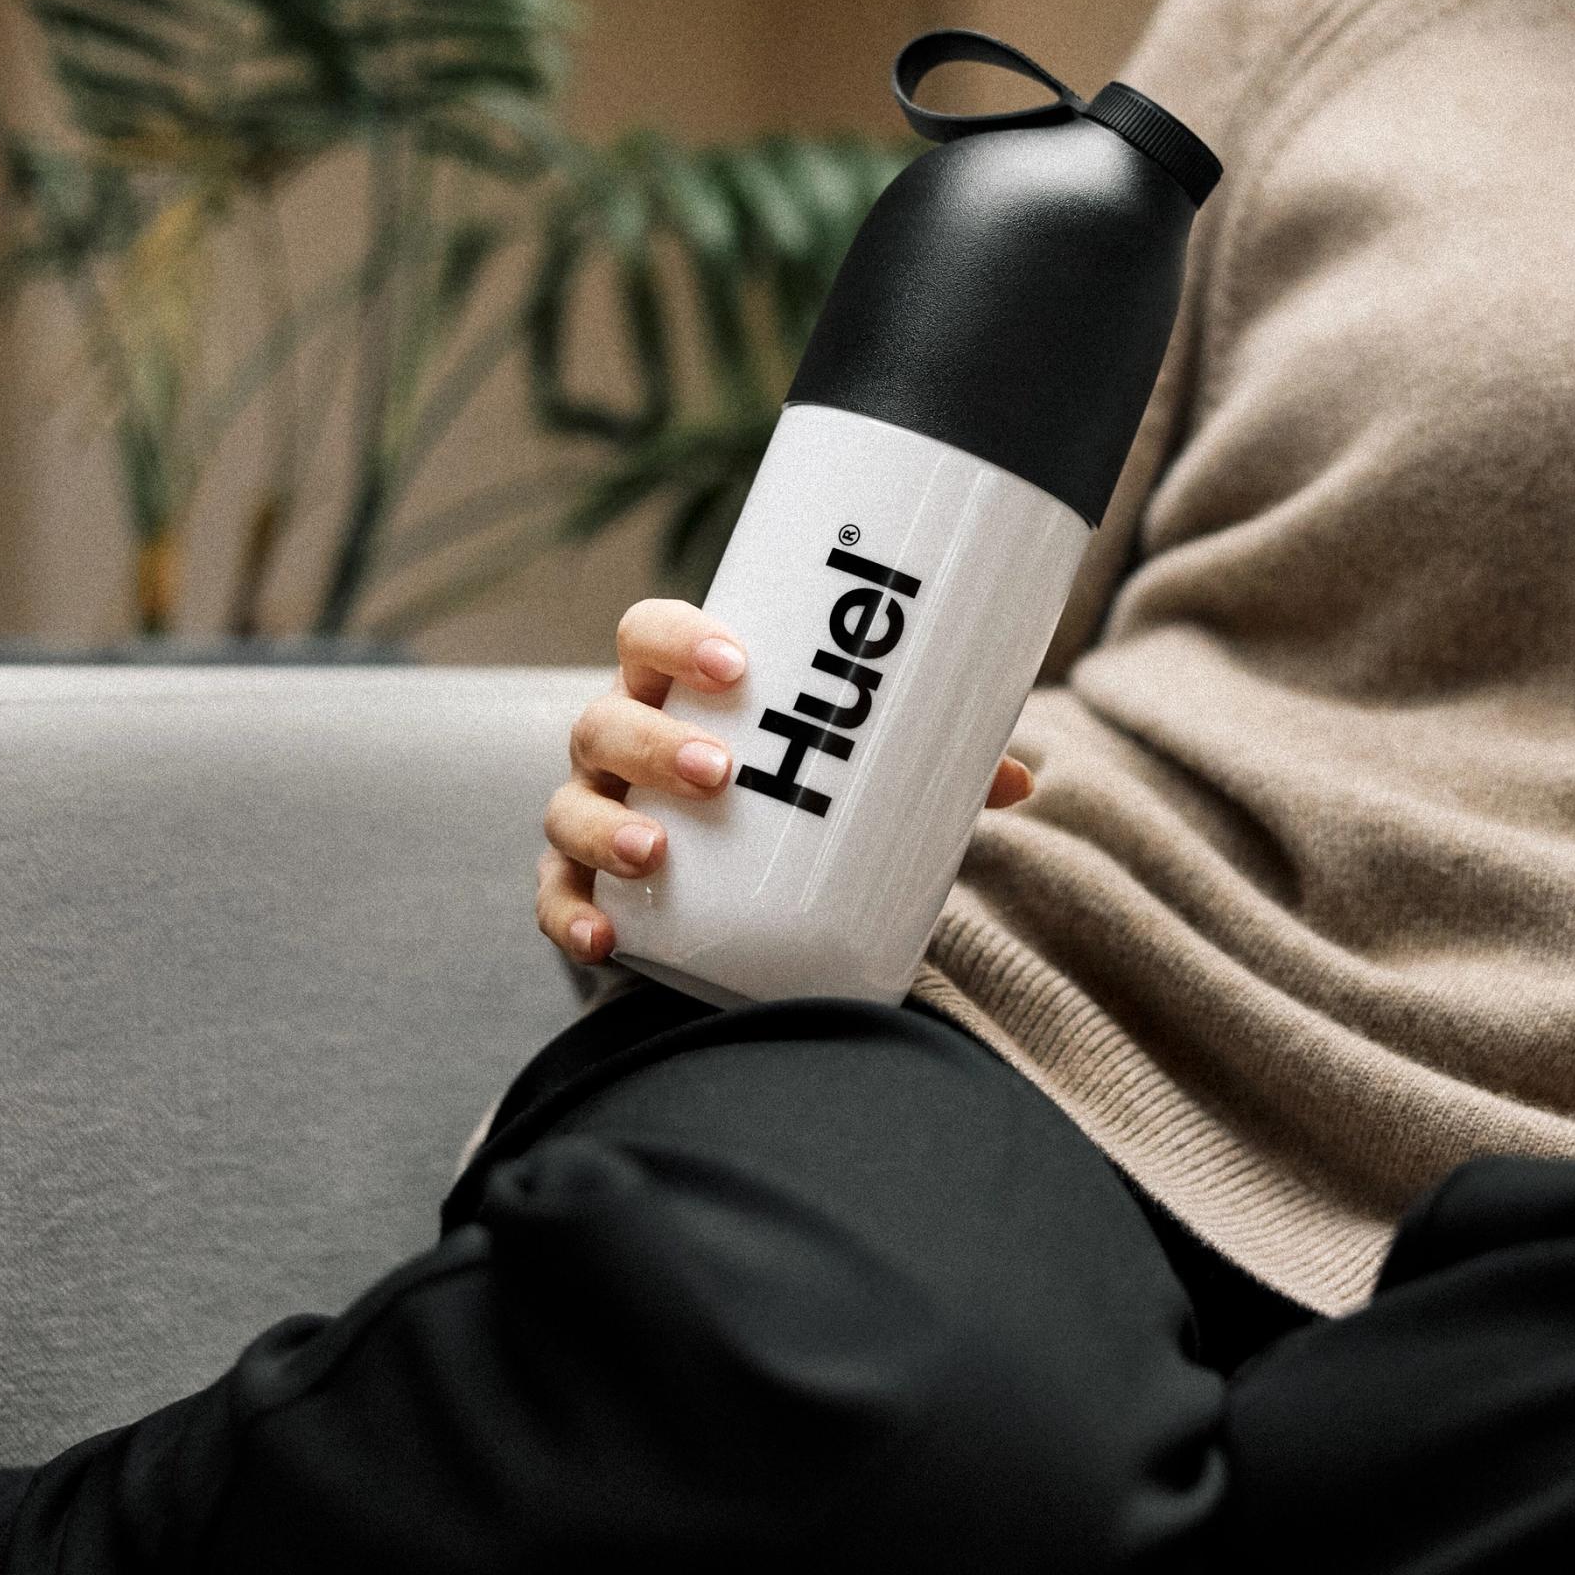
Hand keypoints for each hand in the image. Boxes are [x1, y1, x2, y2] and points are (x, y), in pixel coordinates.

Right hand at [536, 597, 1035, 964]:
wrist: (730, 881)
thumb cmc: (787, 791)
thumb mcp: (850, 773)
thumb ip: (925, 770)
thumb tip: (1019, 778)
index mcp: (673, 690)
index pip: (650, 635)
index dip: (682, 639)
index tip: (741, 665)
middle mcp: (617, 744)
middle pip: (604, 721)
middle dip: (655, 743)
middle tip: (722, 775)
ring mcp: (591, 814)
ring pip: (570, 809)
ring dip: (607, 829)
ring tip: (660, 855)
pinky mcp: (579, 889)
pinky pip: (555, 901)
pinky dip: (572, 919)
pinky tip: (606, 939)